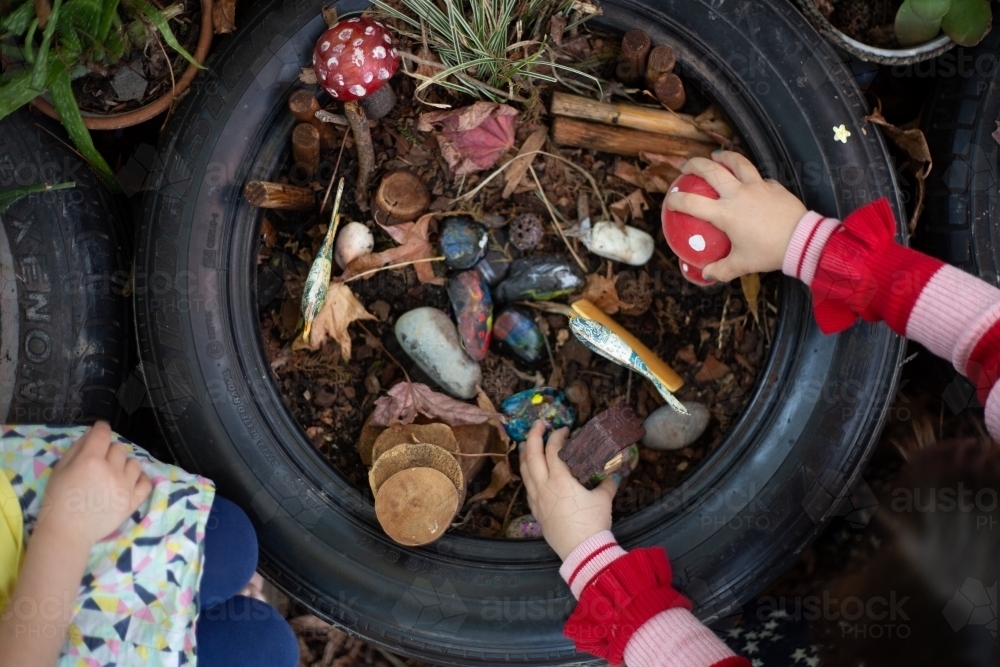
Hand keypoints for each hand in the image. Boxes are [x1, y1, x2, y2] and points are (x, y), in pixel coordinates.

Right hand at [37, 421, 152, 547]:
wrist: (67, 532)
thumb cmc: (58, 500)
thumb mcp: (60, 470)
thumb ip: (77, 448)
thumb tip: (93, 432)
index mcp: (90, 461)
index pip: (103, 434)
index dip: (102, 428)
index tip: (100, 430)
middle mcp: (111, 470)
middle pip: (119, 448)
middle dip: (109, 451)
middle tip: (100, 462)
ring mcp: (125, 486)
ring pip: (134, 463)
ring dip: (124, 465)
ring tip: (113, 475)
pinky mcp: (133, 501)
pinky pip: (146, 482)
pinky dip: (140, 480)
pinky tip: (129, 482)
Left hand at [519, 421, 617, 559]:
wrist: (581, 551)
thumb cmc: (593, 523)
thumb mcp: (603, 500)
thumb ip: (608, 484)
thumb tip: (615, 475)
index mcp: (560, 479)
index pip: (553, 450)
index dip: (557, 436)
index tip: (564, 429)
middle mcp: (544, 486)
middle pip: (532, 455)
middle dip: (534, 436)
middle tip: (539, 424)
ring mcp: (537, 499)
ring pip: (525, 471)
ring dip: (526, 454)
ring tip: (528, 444)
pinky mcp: (536, 512)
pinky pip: (528, 487)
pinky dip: (528, 475)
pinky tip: (531, 473)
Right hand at [665, 151, 806, 281]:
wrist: (802, 241)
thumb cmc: (769, 252)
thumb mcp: (742, 265)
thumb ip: (721, 270)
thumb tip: (706, 274)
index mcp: (725, 214)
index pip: (691, 203)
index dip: (675, 199)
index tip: (669, 199)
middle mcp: (737, 194)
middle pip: (710, 170)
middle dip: (693, 164)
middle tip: (685, 166)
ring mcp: (756, 186)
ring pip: (737, 162)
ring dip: (723, 157)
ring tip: (716, 156)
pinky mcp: (773, 185)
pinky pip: (757, 176)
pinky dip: (749, 175)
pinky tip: (749, 179)